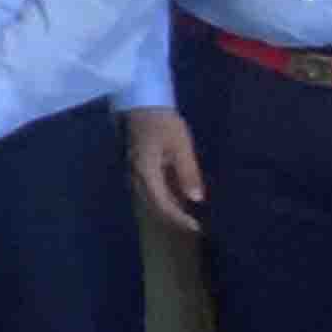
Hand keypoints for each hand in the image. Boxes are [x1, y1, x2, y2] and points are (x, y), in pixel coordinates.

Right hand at [123, 110, 205, 234]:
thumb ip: (188, 173)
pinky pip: (149, 190)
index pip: (162, 204)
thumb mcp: (180, 146)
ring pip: (149, 199)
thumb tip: (196, 199)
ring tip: (186, 216)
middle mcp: (136, 176)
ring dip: (167, 210)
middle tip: (194, 226)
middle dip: (173, 218)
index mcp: (146, 173)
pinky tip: (176, 198)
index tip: (197, 227)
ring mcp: (135, 172)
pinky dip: (163, 198)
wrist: (142, 103)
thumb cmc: (163, 122)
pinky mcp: (138, 167)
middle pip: (153, 205)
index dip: (179, 219)